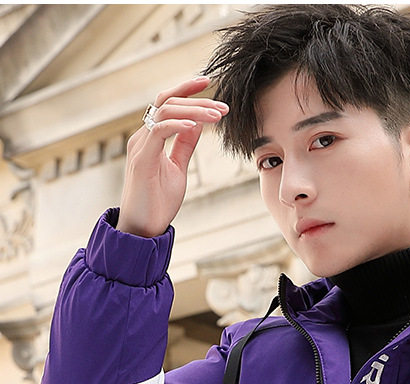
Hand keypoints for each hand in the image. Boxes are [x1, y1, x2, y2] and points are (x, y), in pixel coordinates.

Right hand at [117, 77, 227, 237]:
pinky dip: (178, 124)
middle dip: (197, 100)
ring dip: (194, 110)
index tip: (209, 83)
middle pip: (167, 102)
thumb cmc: (158, 202)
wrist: (142, 229)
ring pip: (165, 111)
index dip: (187, 90)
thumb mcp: (178, 168)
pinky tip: (196, 125)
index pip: (167, 103)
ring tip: (217, 115)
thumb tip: (197, 123)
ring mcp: (140, 146)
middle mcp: (143, 137)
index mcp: (151, 138)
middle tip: (223, 107)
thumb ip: (185, 145)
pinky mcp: (141, 160)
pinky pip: (159, 131)